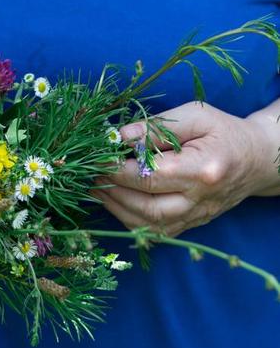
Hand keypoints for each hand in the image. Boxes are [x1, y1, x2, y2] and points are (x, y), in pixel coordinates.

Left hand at [92, 101, 279, 236]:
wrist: (256, 160)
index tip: (96, 159)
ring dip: (115, 207)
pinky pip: (152, 232)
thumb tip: (117, 138)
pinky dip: (128, 219)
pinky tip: (114, 201)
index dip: (116, 170)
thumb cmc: (224, 132)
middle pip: (145, 206)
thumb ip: (155, 127)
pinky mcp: (189, 226)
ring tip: (96, 188)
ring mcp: (195, 218)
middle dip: (111, 191)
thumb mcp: (195, 115)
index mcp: (203, 170)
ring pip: (146, 224)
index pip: (149, 176)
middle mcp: (199, 201)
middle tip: (91, 175)